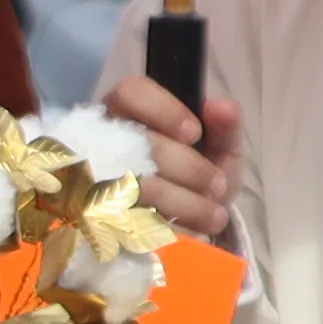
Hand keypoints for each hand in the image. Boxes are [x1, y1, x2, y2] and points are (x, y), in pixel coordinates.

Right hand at [90, 70, 241, 248]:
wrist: (190, 228)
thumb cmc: (199, 175)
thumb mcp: (220, 150)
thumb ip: (226, 127)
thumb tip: (219, 107)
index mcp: (131, 112)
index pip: (131, 93)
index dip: (163, 110)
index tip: (193, 133)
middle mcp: (104, 139)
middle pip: (140, 143)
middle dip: (188, 167)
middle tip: (216, 185)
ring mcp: (96, 179)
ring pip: (137, 185)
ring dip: (184, 201)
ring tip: (214, 214)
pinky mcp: (97, 217)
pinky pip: (134, 220)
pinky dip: (168, 227)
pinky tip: (188, 230)